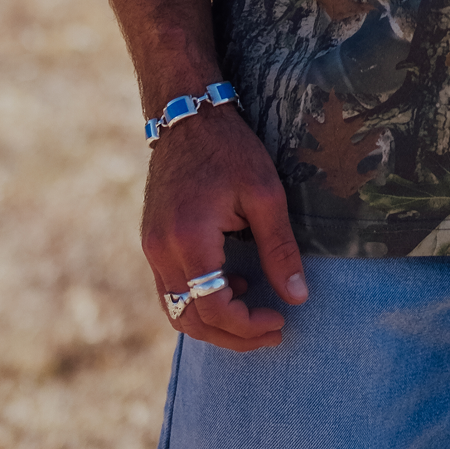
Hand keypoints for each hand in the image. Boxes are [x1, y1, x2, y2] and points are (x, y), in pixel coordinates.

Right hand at [141, 106, 307, 351]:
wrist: (186, 114)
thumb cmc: (229, 147)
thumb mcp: (264, 192)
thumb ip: (279, 248)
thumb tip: (298, 297)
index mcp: (189, 239)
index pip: (214, 308)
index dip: (248, 325)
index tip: (280, 319)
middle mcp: (161, 250)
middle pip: (191, 320)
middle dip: (233, 335)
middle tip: (272, 330)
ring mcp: (151, 248)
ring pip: (177, 310)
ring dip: (215, 322)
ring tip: (254, 312)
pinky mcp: (152, 242)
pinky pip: (171, 290)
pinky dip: (199, 300)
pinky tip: (231, 282)